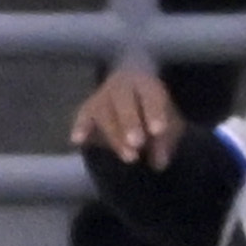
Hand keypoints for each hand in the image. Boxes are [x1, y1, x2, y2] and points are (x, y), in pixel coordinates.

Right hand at [73, 55, 184, 172]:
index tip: (158, 131)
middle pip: (123, 100)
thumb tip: (159, 162)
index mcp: (145, 83)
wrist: (129, 90)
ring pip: (103, 112)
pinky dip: (80, 128)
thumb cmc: (151, 109)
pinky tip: (78, 140)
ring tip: (130, 158)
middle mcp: (121, 86)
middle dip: (130, 122)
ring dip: (114, 135)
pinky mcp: (87, 109)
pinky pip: (83, 117)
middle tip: (137, 143)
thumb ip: (164, 139)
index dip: (154, 112)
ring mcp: (102, 96)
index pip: (150, 94)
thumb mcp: (166, 121)